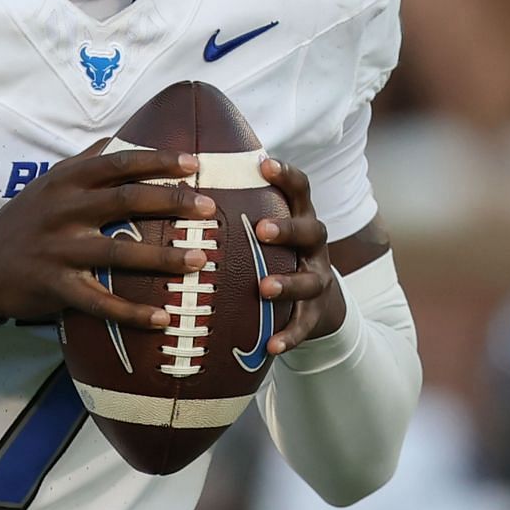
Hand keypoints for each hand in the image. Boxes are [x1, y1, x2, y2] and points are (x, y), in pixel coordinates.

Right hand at [0, 141, 213, 329]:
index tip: (194, 162)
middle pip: (127, 200)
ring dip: (163, 257)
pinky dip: (132, 312)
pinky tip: (162, 318)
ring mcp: (59, 250)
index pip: (119, 162)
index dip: (158, 161)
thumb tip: (120, 137)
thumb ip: (84, 162)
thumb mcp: (47, 183)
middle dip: (172, 202)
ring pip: (119, 253)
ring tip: (200, 259)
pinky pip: (101, 302)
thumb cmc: (22, 220)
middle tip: (209, 207)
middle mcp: (64, 210)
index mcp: (66, 181)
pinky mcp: (55, 286)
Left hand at [254, 158, 347, 354]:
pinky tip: (271, 345)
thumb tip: (191, 171)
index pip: (300, 190)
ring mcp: (318, 278)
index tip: (265, 164)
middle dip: (287, 229)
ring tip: (263, 287)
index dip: (287, 175)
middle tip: (261, 229)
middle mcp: (314, 245)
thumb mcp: (268, 225)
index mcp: (300, 218)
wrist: (317, 300)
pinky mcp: (315, 313)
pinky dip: (289, 335)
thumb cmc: (276, 251)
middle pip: (310, 230)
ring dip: (287, 283)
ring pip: (309, 280)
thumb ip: (242, 204)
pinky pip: (303, 325)